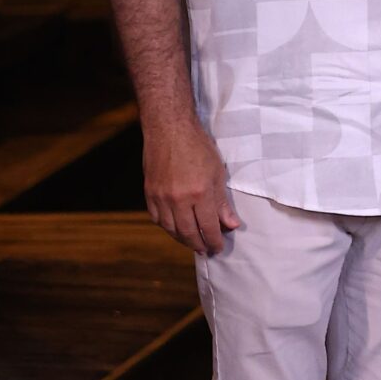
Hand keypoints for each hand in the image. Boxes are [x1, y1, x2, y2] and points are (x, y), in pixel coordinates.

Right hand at [143, 115, 238, 254]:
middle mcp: (178, 199)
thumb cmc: (197, 147)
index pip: (208, 227)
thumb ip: (222, 202)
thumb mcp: (217, 173)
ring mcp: (161, 197)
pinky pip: (157, 218)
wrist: (169, 128)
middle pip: (188, 233)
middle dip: (199, 245)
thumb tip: (231, 225)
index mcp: (199, 193)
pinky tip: (175, 228)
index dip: (214, 241)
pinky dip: (167, 227)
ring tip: (192, 242)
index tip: (218, 247)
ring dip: (182, 239)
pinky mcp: (149, 193)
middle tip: (206, 251)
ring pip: (171, 229)